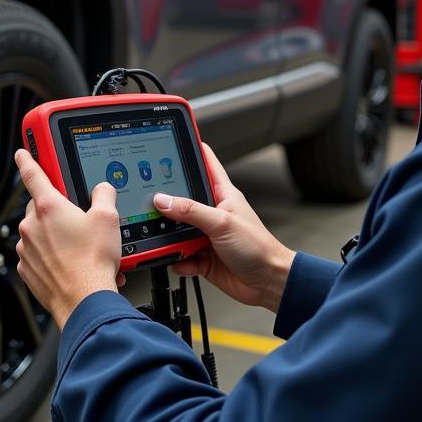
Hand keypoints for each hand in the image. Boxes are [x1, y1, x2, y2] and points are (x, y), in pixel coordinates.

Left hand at [14, 149, 121, 330]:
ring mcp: (27, 250)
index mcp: (49, 207)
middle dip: (59, 210)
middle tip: (80, 221)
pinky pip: (39, 255)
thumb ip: (104, 195)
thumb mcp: (109, 219)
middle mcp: (32, 226)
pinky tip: (72, 263)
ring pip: (41, 233)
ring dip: (57, 236)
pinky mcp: (28, 270)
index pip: (32, 174)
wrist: (84, 300)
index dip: (27, 159)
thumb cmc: (92, 262)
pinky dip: (53, 257)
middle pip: (42, 207)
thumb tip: (102, 190)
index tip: (22, 152)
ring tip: (81, 249)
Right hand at [158, 144, 294, 312]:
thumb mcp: (221, 223)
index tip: (175, 139)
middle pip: (182, 200)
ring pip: (177, 230)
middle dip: (168, 205)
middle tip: (153, 206)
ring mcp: (206, 235)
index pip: (205, 164)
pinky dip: (179, 260)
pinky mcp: (202, 256)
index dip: (192, 149)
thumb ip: (191, 211)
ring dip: (172, 238)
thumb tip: (164, 200)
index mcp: (222, 195)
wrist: (267, 281)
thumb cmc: (258, 246)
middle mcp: (212, 213)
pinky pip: (181, 255)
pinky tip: (182, 261)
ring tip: (170, 241)